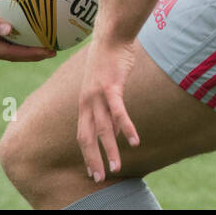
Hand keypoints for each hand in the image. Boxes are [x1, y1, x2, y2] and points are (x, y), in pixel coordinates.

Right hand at [0, 0, 55, 61]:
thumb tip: (8, 30)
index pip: (10, 54)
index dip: (30, 55)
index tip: (49, 51)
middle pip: (12, 53)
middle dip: (32, 53)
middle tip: (54, 50)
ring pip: (9, 44)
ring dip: (27, 44)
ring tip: (47, 40)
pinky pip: (6, 32)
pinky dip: (20, 31)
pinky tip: (34, 22)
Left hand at [76, 35, 140, 182]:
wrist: (111, 35)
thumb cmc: (110, 58)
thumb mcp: (105, 86)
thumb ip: (108, 107)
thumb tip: (112, 128)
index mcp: (85, 103)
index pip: (82, 134)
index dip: (86, 154)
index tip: (92, 171)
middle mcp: (87, 102)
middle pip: (88, 137)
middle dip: (93, 159)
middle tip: (99, 179)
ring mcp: (98, 94)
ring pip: (103, 129)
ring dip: (110, 151)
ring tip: (116, 168)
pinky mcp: (112, 86)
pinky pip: (118, 112)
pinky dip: (125, 128)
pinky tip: (133, 141)